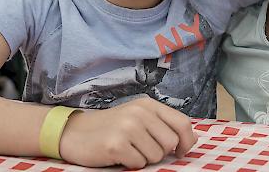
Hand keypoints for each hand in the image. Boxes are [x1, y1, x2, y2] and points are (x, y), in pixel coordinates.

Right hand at [59, 98, 197, 167]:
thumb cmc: (112, 127)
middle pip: (170, 143)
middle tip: (141, 148)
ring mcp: (127, 127)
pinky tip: (119, 154)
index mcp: (149, 104)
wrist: (75, 132)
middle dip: (160, 152)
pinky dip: (130, 164)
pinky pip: (138, 164)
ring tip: (128, 149)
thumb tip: (193, 140)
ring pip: (156, 156)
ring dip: (144, 159)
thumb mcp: (140, 118)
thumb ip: (165, 125)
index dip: (187, 141)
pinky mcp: (116, 144)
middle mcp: (140, 112)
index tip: (180, 151)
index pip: (183, 123)